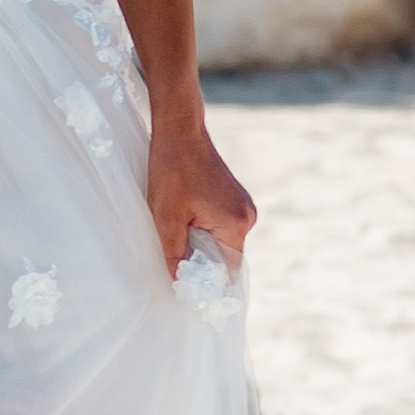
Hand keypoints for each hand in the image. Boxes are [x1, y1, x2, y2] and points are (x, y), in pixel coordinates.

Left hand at [145, 105, 254, 285]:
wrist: (179, 129)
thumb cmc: (171, 170)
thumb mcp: (166, 218)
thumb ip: (175, 255)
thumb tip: (180, 284)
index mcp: (237, 223)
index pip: (228, 270)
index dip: (207, 282)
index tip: (186, 285)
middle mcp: (247, 216)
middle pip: (226, 257)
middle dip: (201, 261)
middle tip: (173, 257)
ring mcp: (242, 206)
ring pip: (221, 241)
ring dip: (200, 244)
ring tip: (177, 231)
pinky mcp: (233, 198)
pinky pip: (221, 226)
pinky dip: (203, 229)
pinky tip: (184, 219)